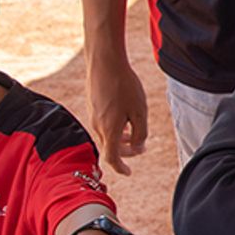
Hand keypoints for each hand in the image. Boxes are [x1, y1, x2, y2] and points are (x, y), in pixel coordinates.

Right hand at [84, 51, 148, 175]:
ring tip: (134, 133)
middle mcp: (97, 126)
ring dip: (121, 139)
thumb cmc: (125, 85)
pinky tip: (124, 118)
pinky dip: (114, 129)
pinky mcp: (92, 106)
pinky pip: (103, 125)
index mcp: (109, 130)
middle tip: (142, 148)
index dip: (121, 167)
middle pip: (110, 148)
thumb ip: (140, 132)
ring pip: (106, 136)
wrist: (105, 62)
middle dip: (126, 152)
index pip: (112, 158)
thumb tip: (137, 146)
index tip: (129, 173)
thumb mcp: (140, 111)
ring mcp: (92, 116)